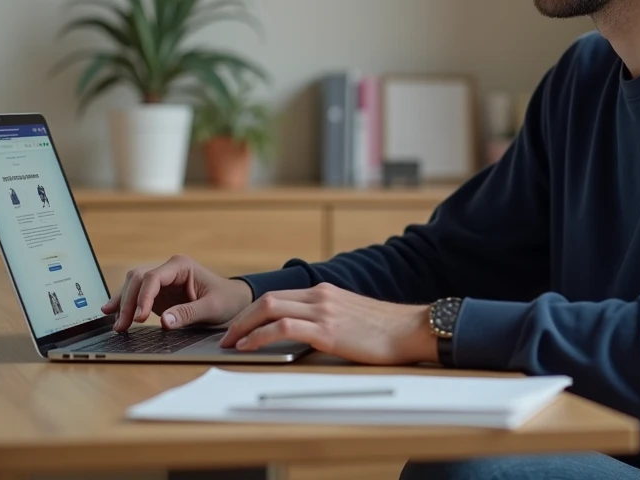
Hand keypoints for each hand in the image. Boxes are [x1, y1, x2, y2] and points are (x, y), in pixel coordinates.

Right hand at [101, 254, 253, 331]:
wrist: (234, 301)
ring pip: (133, 286)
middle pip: (138, 280)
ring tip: (116, 325)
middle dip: (128, 302)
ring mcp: (162, 281)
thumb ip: (188, 314)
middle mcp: (168, 270)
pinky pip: (137, 296)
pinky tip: (111, 313)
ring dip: (123, 304)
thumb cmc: (227, 300)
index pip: (153, 277)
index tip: (140, 318)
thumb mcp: (212, 308)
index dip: (143, 297)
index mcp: (181, 266)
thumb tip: (164, 322)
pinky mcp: (159, 294)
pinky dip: (125, 305)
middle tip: (122, 326)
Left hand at [219, 283, 437, 364]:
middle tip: (227, 336)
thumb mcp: (352, 316)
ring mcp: (323, 311)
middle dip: (241, 318)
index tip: (240, 326)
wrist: (412, 329)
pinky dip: (259, 336)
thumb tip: (310, 334)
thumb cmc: (387, 330)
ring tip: (232, 344)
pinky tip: (250, 347)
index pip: (279, 296)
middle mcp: (321, 296)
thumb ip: (330, 318)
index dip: (254, 311)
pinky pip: (282, 328)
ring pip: (270, 309)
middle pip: (267, 299)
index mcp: (326, 292)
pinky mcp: (327, 330)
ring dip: (244, 327)